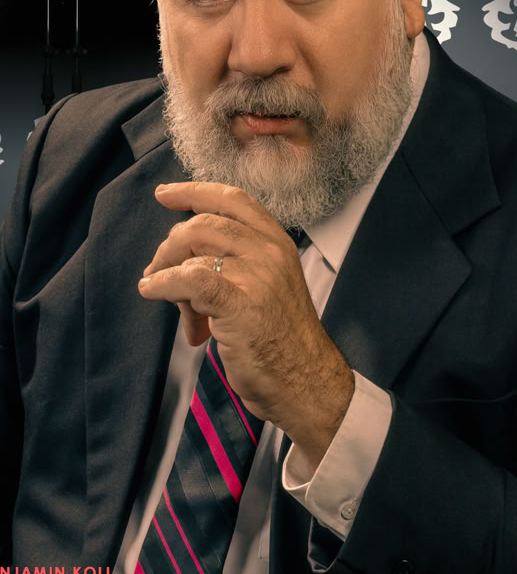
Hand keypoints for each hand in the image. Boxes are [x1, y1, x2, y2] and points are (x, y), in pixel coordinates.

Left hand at [138, 182, 353, 467]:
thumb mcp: (267, 285)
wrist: (306, 382)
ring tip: (181, 312)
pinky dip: (163, 284)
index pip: (232, 199)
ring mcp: (257, 277)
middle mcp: (270, 252)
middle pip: (203, 224)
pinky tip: (151, 290)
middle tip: (159, 273)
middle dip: (171, 247)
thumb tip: (179, 259)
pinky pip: (189, 280)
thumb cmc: (281, 339)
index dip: (194, 191)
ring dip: (170, 278)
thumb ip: (234, 261)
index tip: (165, 194)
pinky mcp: (241, 305)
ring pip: (193, 254)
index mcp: (278, 242)